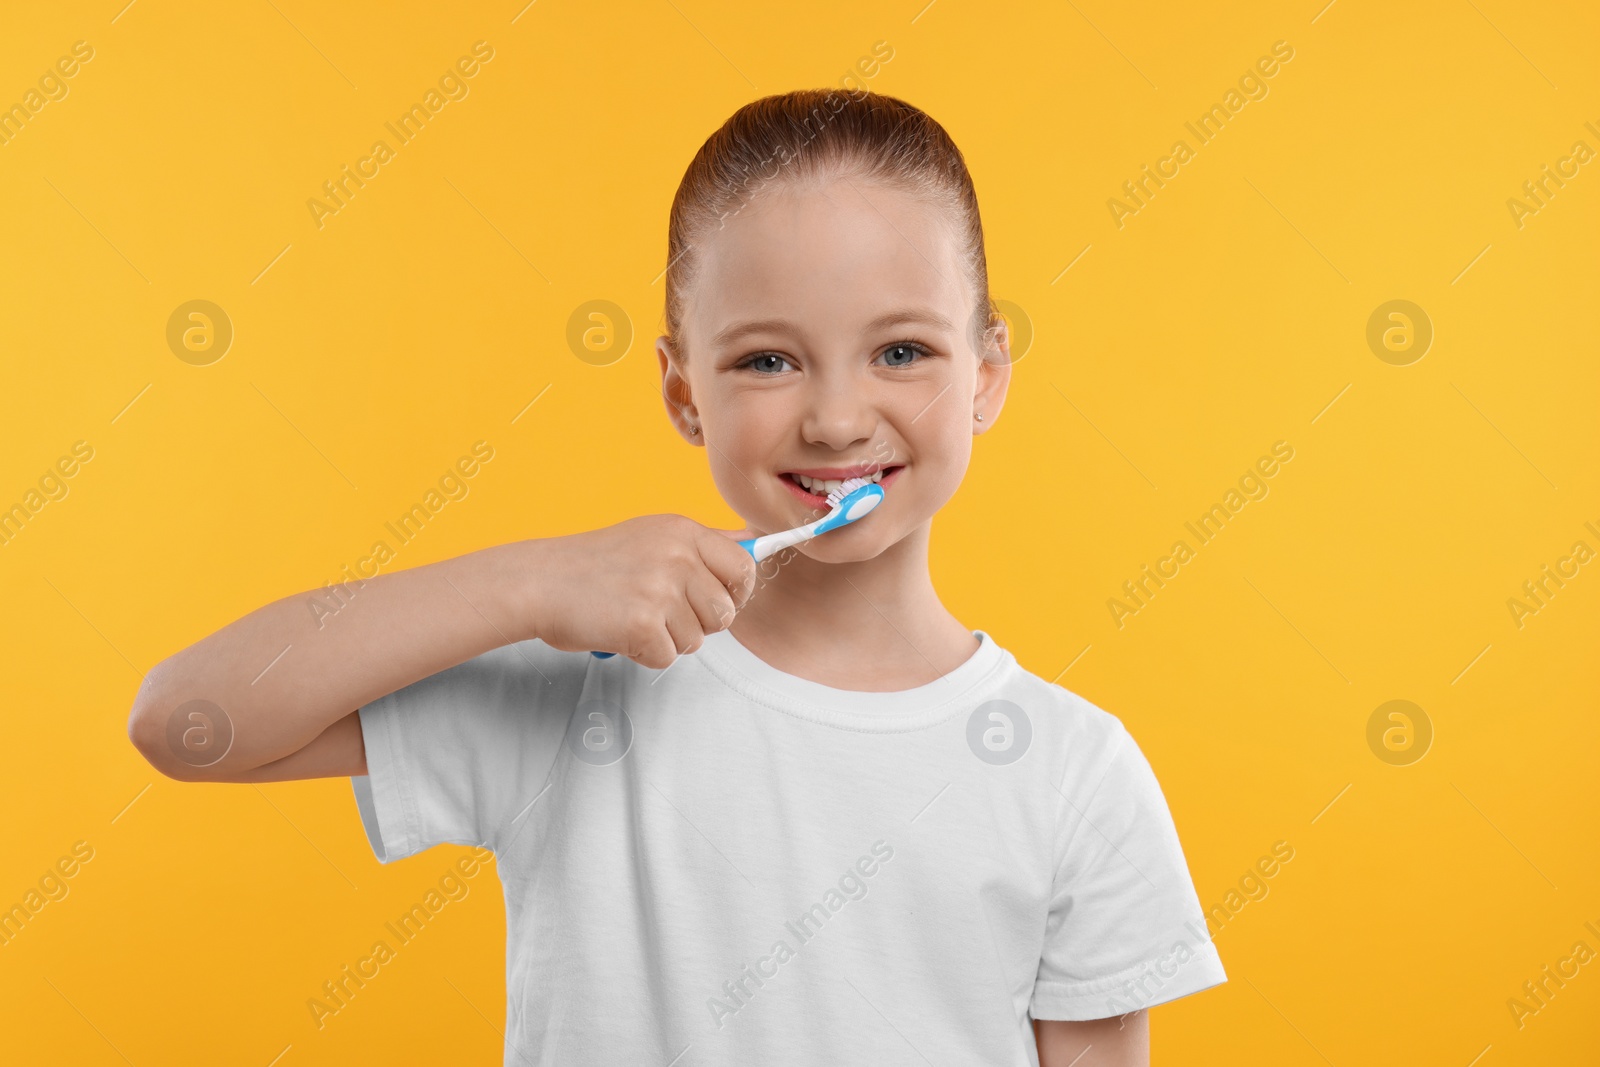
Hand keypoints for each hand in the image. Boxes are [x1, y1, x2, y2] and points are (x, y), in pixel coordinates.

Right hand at [525, 515, 757, 668]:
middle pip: (725, 612)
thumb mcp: (652, 537)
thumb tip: (754, 544)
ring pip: (697, 640)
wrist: (539, 582)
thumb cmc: (595, 566)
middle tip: (662, 613)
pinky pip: (667, 657)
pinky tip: (621, 632)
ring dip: (669, 640)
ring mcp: (660, 589)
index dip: (737, 592)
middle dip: (700, 624)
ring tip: (635, 618)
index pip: (743, 567)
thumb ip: (701, 546)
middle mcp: (677, 556)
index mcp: (683, 532)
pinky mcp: (643, 624)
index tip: (718, 600)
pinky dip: (645, 654)